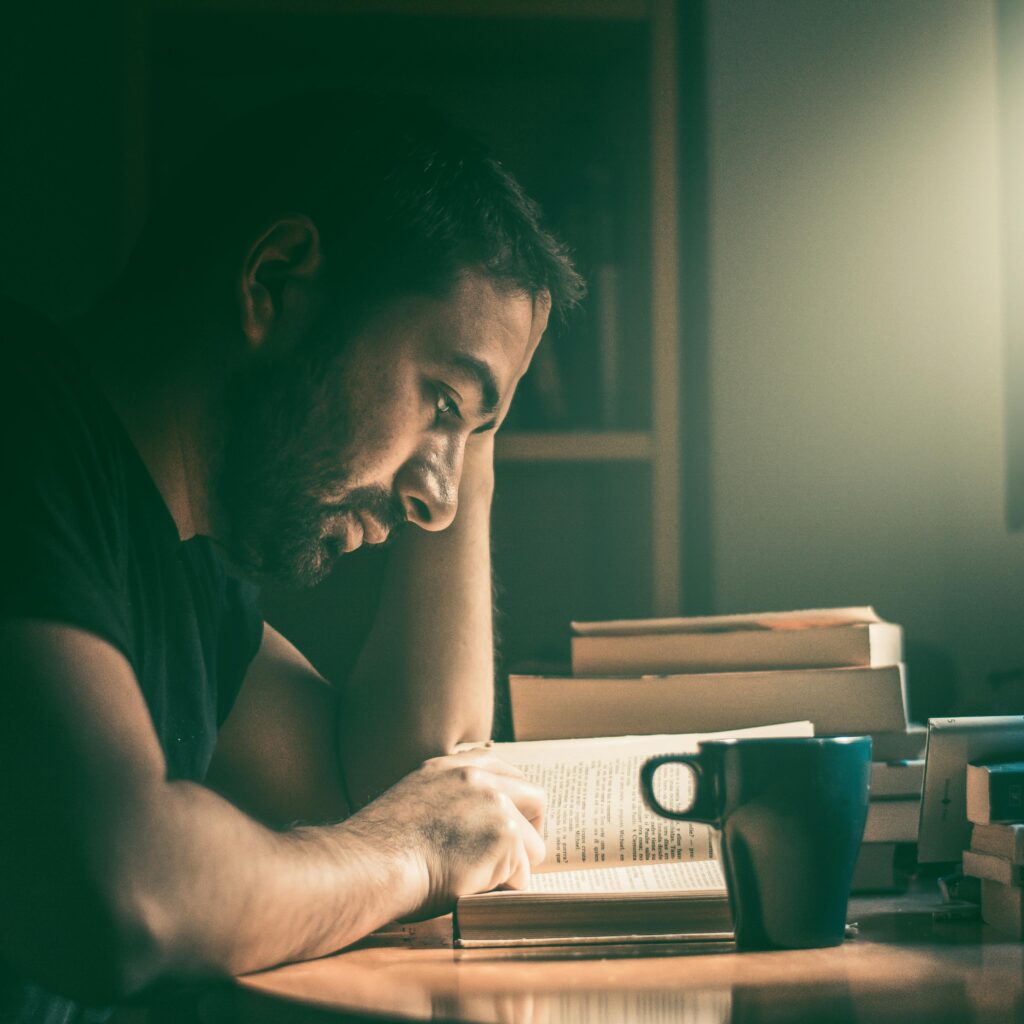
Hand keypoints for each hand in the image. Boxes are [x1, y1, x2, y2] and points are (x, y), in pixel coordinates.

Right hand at [343, 748, 545, 918]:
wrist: (371, 864)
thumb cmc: (381, 849)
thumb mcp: (412, 800)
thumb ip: (447, 799)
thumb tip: (473, 822)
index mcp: (452, 767)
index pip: (503, 771)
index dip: (513, 802)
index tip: (510, 823)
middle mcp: (478, 777)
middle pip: (536, 798)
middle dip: (531, 829)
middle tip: (514, 856)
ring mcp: (495, 804)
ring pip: (533, 843)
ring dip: (514, 866)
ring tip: (480, 879)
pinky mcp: (505, 836)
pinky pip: (521, 874)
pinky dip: (502, 888)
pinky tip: (473, 888)